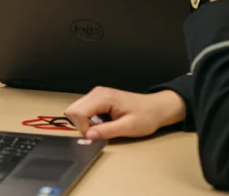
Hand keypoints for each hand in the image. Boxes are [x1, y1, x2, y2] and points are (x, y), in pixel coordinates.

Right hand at [64, 88, 185, 140]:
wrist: (156, 108)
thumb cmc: (146, 116)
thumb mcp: (128, 127)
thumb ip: (106, 131)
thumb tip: (88, 136)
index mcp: (103, 97)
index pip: (77, 113)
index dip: (83, 128)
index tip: (96, 135)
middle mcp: (96, 93)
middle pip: (72, 110)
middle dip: (81, 125)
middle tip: (98, 131)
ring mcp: (96, 95)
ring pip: (76, 110)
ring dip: (85, 123)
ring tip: (103, 126)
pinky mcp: (97, 99)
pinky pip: (83, 110)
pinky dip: (89, 120)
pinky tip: (103, 122)